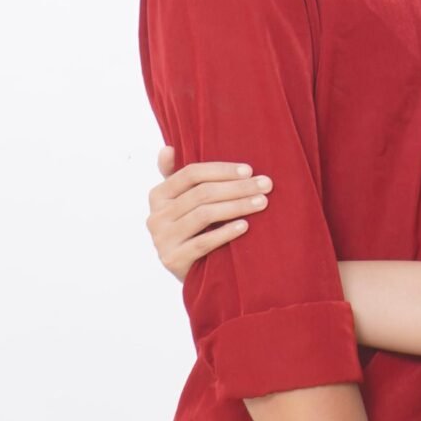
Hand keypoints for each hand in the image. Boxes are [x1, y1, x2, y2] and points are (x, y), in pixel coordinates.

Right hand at [147, 145, 272, 278]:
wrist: (192, 272)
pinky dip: (225, 233)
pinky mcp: (173, 260)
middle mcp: (155, 216)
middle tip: (266, 185)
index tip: (249, 170)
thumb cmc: (193, 230)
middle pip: (201, 194)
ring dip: (237, 206)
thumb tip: (168, 148)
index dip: (221, 170)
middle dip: (237, 187)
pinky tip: (245, 226)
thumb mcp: (183, 202)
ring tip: (262, 203)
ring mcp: (162, 239)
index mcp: (158, 195)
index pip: (191, 174)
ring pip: (204, 215)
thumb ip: (177, 176)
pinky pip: (202, 243)